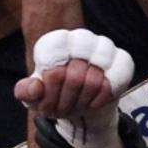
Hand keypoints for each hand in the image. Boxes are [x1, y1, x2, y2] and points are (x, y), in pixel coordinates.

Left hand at [16, 28, 133, 147]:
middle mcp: (81, 38)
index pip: (52, 58)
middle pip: (73, 77)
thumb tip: (36, 87)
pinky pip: (112, 86)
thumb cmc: (52, 94)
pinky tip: (90, 104)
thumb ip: (25, 90)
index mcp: (56, 41)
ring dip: (80, 104)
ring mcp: (105, 48)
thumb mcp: (32, 95)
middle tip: (59, 109)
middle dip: (63, 101)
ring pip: (93, 83)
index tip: (44, 95)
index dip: (49, 84)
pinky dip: (98, 102)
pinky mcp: (122, 62)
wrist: (78, 101)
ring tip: (73, 107)